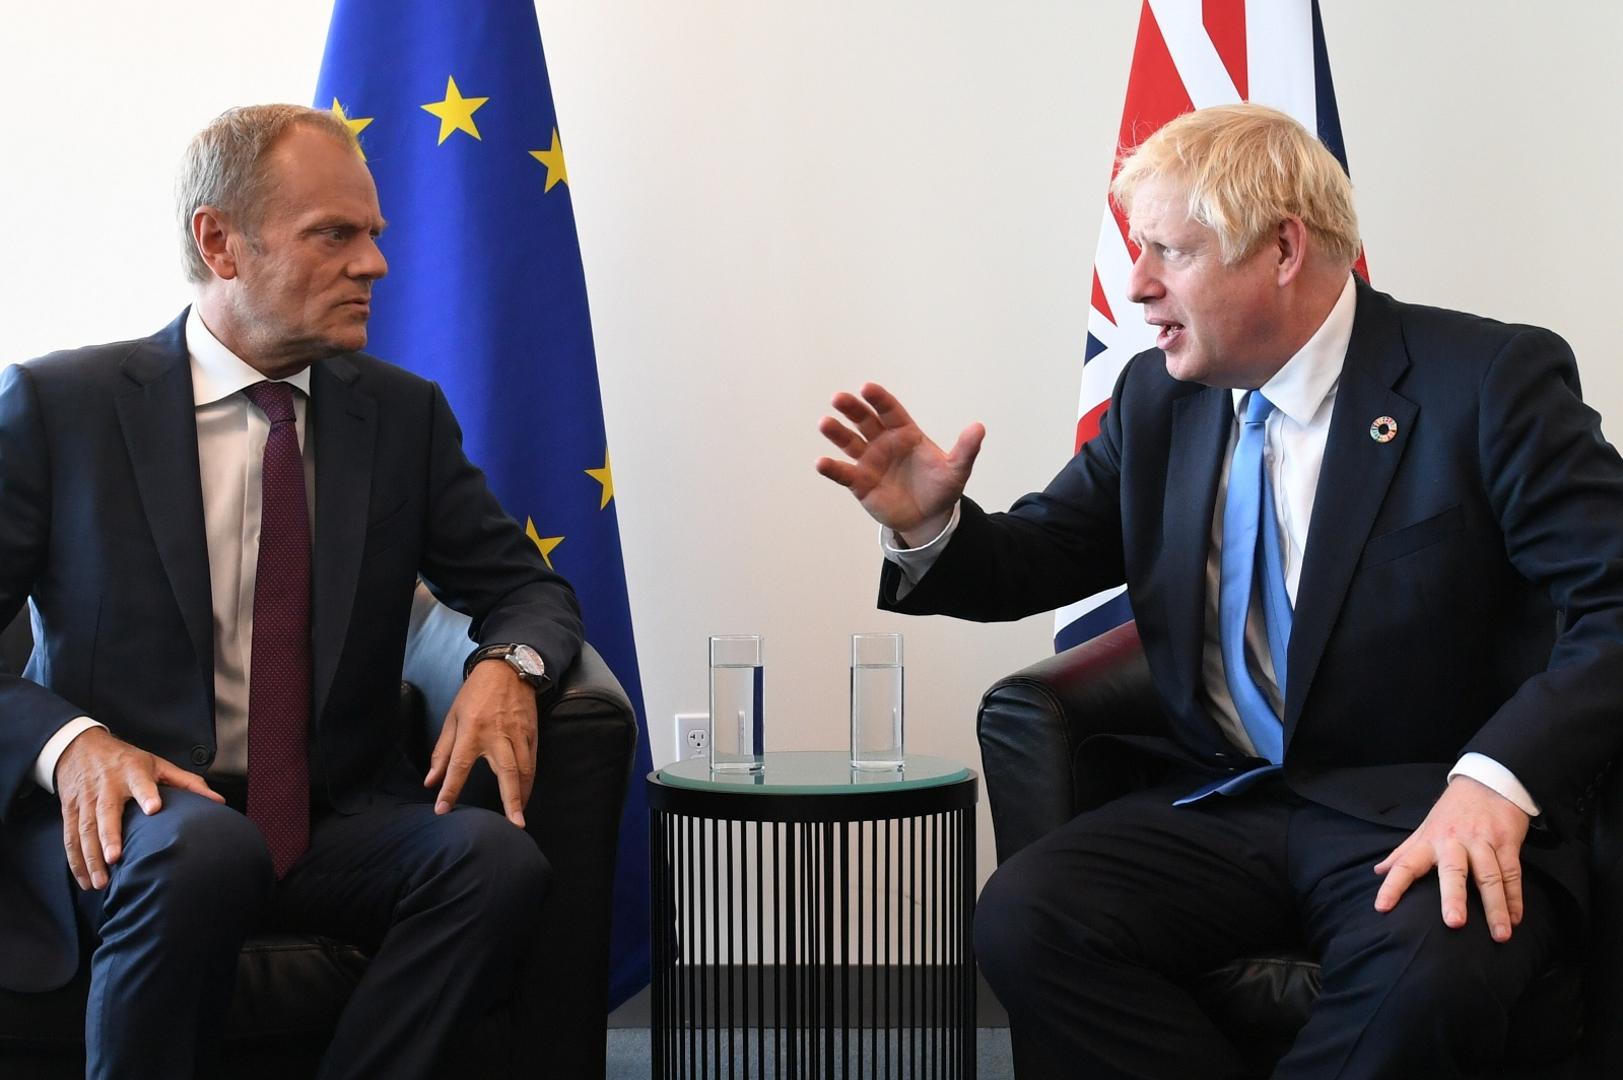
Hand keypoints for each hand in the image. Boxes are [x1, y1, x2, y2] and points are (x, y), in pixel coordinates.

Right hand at [53, 727, 223, 890]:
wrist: (81, 747)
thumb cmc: (127, 760)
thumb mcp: (158, 764)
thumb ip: (187, 783)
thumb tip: (219, 801)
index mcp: (132, 772)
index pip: (141, 783)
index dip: (146, 794)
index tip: (153, 808)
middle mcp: (106, 786)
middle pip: (106, 812)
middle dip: (108, 836)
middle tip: (115, 859)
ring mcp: (85, 799)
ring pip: (84, 829)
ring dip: (90, 857)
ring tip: (101, 881)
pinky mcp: (69, 810)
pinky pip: (70, 838)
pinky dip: (76, 861)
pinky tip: (85, 880)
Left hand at [424, 659, 538, 826]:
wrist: (507, 669)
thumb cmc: (475, 694)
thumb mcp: (453, 718)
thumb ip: (442, 752)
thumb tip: (431, 781)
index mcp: (472, 730)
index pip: (459, 766)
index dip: (450, 789)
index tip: (442, 810)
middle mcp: (498, 735)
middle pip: (507, 772)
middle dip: (511, 800)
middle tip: (514, 825)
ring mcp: (518, 735)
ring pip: (525, 770)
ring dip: (523, 795)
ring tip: (518, 817)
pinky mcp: (532, 733)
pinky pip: (532, 761)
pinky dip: (530, 780)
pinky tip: (525, 794)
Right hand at [815, 382, 984, 543]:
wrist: (929, 518)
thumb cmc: (941, 488)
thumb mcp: (956, 469)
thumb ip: (966, 449)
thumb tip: (979, 427)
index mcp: (905, 433)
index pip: (889, 410)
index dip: (878, 399)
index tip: (867, 388)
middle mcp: (883, 442)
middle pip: (865, 420)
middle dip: (852, 408)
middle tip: (839, 398)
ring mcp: (870, 461)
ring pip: (849, 442)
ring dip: (836, 432)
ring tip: (825, 423)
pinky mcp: (860, 483)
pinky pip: (844, 473)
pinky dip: (832, 468)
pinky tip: (821, 462)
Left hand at [1373, 775, 1530, 941]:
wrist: (1487, 781)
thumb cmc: (1452, 811)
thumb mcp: (1425, 827)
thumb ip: (1404, 852)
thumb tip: (1378, 871)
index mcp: (1429, 840)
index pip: (1405, 864)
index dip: (1392, 885)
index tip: (1382, 907)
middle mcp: (1454, 842)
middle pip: (1453, 871)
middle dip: (1453, 896)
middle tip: (1453, 923)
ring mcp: (1482, 842)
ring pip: (1490, 876)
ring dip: (1496, 906)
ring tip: (1500, 935)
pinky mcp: (1507, 842)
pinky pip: (1512, 873)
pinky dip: (1515, 898)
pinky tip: (1515, 919)